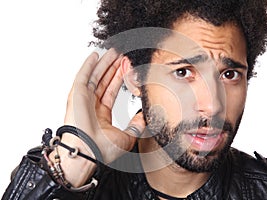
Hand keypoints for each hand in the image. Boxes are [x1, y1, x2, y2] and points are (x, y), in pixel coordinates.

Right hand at [64, 48, 145, 163]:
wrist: (88, 150)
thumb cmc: (103, 148)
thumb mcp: (128, 137)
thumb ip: (137, 126)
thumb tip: (144, 117)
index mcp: (101, 115)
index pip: (112, 91)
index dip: (119, 79)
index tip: (126, 69)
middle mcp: (91, 105)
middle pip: (104, 81)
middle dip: (113, 68)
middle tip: (122, 56)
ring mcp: (83, 99)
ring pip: (95, 76)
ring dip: (104, 64)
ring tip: (113, 52)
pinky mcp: (76, 94)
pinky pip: (83, 76)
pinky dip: (88, 65)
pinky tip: (96, 55)